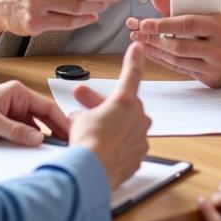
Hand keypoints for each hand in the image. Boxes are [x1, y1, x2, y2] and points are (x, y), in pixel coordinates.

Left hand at [0, 80, 69, 145]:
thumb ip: (16, 130)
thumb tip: (38, 139)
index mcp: (18, 92)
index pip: (47, 106)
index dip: (62, 121)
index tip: (72, 134)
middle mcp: (18, 101)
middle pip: (45, 117)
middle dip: (56, 130)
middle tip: (68, 146)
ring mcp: (13, 112)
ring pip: (35, 126)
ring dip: (43, 137)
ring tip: (54, 151)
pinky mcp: (7, 123)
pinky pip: (24, 132)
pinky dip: (30, 141)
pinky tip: (35, 151)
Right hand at [68, 43, 150, 187]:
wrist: (91, 173)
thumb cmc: (88, 143)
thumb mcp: (80, 119)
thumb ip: (86, 114)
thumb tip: (82, 119)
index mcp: (125, 102)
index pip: (132, 74)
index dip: (134, 59)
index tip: (138, 47)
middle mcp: (138, 119)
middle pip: (122, 105)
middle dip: (101, 103)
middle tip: (82, 98)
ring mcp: (140, 139)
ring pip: (124, 127)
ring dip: (109, 127)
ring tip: (88, 133)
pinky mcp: (137, 158)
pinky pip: (126, 146)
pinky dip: (115, 146)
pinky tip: (101, 150)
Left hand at [125, 0, 220, 85]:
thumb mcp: (210, 13)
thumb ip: (180, 5)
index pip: (187, 24)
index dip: (163, 24)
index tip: (143, 23)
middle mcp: (219, 49)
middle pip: (179, 45)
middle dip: (153, 39)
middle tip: (135, 33)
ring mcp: (215, 67)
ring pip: (178, 60)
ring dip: (155, 50)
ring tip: (139, 42)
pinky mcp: (210, 80)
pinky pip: (181, 70)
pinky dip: (164, 60)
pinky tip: (152, 52)